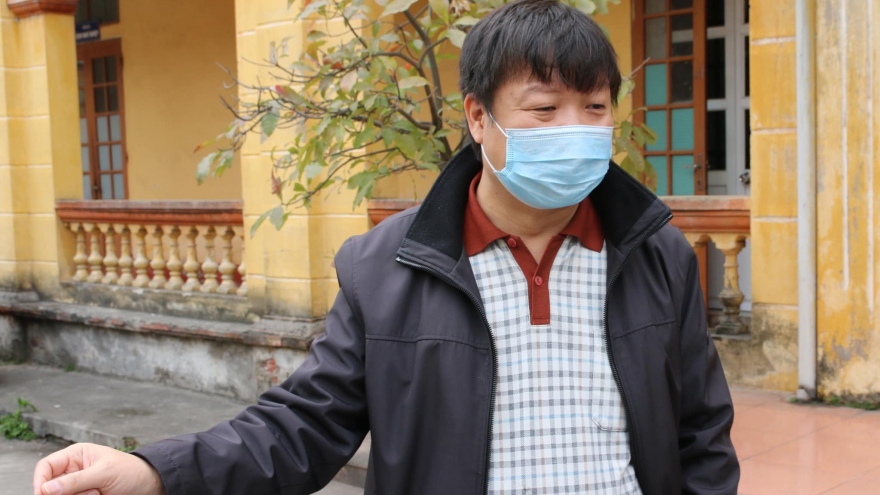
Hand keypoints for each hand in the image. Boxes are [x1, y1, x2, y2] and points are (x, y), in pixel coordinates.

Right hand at [32, 443, 165, 494]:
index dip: (41, 480)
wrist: (149, 485)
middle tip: (91, 491)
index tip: (44, 494)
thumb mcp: (104, 473)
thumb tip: (48, 488)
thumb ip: (76, 480)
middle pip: (52, 487)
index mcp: (76, 455)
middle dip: (67, 492)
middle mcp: (73, 471)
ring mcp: (79, 487)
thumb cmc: (130, 471)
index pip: (46, 466)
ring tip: (99, 493)